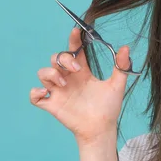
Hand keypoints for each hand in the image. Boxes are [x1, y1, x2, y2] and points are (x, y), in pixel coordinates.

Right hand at [30, 27, 130, 143]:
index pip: (74, 51)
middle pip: (56, 59)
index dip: (73, 40)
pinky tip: (45, 93)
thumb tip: (125, 47)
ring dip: (50, 74)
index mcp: (82, 72)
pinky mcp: (53, 105)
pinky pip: (35, 97)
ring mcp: (59, 92)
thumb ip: (120, 67)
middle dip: (63, 59)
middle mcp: (69, 79)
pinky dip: (35, 93)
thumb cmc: (109, 108)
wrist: (102, 129)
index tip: (76, 31)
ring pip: (43, 73)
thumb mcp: (117, 86)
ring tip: (63, 83)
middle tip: (76, 69)